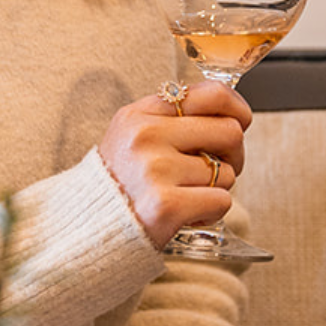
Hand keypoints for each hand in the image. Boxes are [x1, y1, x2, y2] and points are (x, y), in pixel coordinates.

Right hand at [98, 80, 249, 249]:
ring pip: (227, 172)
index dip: (238, 108)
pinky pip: (221, 201)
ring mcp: (155, 170)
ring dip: (217, 188)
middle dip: (234, 154)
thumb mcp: (133, 136)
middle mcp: (146, 136)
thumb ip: (173, 118)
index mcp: (140, 113)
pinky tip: (187, 214)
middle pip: (230, 132)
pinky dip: (211, 211)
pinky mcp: (165, 205)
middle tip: (217, 168)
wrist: (85, 232)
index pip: (212, 93)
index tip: (240, 122)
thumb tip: (231, 111)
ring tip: (188, 195)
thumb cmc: (120, 184)